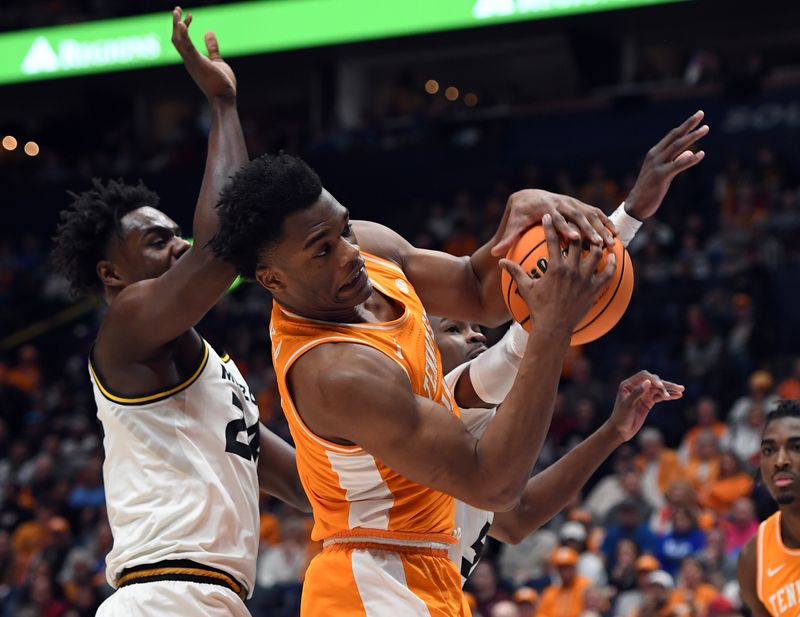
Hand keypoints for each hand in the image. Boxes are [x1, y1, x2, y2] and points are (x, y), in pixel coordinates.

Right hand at [172, 6, 235, 100]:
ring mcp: (191, 62)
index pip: (182, 40)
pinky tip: (182, 24)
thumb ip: (212, 48)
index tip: (190, 15)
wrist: (224, 99)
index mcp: (192, 60)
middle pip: (176, 39)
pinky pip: (187, 47)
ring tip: (177, 11)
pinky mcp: (197, 63)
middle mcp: (188, 60)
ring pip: (178, 41)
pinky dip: (183, 35)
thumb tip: (209, 32)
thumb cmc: (221, 84)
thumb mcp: (217, 61)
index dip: (183, 27)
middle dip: (175, 23)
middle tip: (177, 8)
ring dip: (176, 25)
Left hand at [492, 189, 616, 256]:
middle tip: (598, 243)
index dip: (565, 227)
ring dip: (601, 227)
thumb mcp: (514, 225)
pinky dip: (606, 222)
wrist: (529, 196)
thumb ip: (507, 239)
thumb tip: (495, 254)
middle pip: (577, 216)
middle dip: (589, 229)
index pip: (556, 218)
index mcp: (546, 209)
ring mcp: (572, 203)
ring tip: (611, 242)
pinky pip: (595, 213)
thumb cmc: (521, 214)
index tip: (572, 238)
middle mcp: (561, 204)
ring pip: (590, 215)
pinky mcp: (579, 205)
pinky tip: (616, 235)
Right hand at [499, 214, 615, 332]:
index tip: (548, 216)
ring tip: (598, 236)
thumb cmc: (538, 308)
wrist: (554, 327)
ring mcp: (585, 279)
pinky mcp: (595, 289)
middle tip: (577, 221)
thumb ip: (514, 272)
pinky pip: (608, 273)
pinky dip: (612, 263)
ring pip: (596, 254)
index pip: (552, 241)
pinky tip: (614, 256)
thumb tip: (500, 262)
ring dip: (597, 243)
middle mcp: (572, 270)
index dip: (550, 226)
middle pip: (578, 242)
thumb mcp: (525, 288)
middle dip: (577, 229)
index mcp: (555, 268)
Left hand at [605, 371, 683, 442]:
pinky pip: (660, 397)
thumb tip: (648, 382)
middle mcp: (636, 387)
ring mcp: (643, 394)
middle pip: (653, 381)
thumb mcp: (627, 405)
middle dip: (665, 384)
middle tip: (678, 388)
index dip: (653, 379)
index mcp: (628, 384)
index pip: (644, 376)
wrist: (620, 430)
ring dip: (669, 389)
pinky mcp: (648, 402)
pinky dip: (668, 396)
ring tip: (681, 390)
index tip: (660, 386)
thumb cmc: (620, 417)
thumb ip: (637, 393)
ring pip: (658, 389)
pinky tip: (677, 396)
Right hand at [624, 111, 708, 220]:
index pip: (672, 136)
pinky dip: (690, 159)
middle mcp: (655, 156)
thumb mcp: (664, 173)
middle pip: (675, 136)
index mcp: (655, 154)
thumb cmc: (650, 190)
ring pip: (677, 147)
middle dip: (689, 125)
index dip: (685, 126)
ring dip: (692, 137)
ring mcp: (657, 165)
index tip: (698, 116)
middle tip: (701, 113)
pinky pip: (678, 165)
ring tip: (705, 129)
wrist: (636, 205)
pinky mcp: (660, 176)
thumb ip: (676, 161)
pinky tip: (701, 154)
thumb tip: (691, 152)